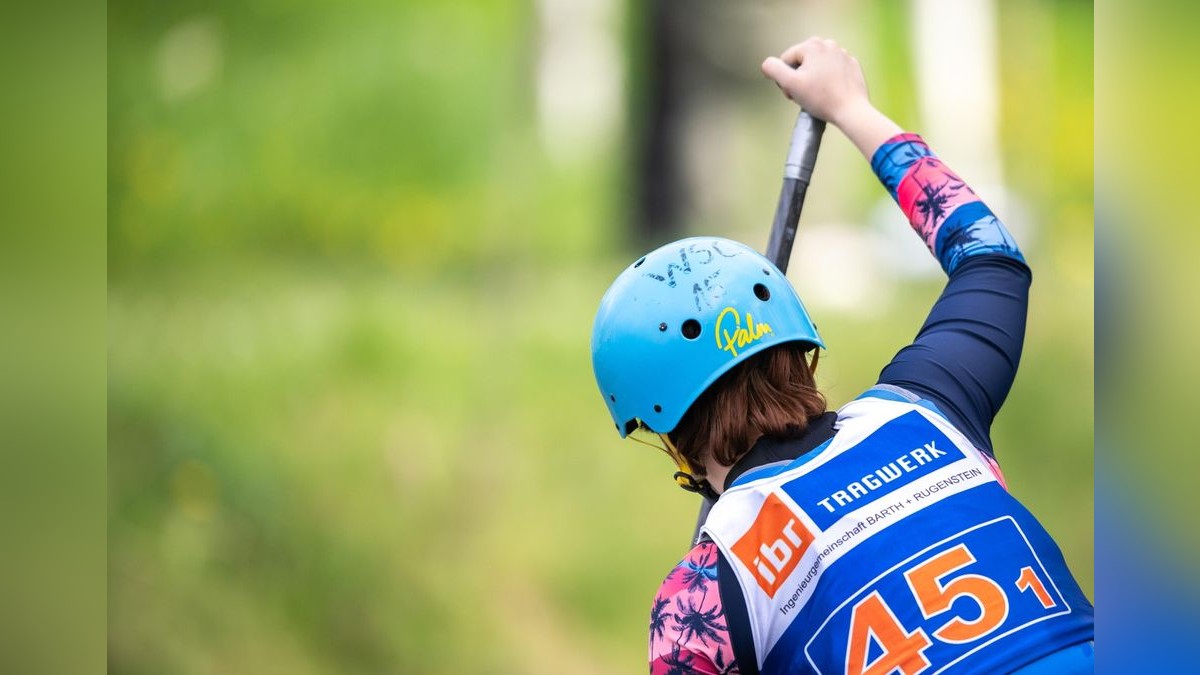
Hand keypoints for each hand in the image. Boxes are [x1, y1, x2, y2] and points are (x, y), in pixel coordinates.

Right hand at [762, 37, 901, 159]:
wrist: (851, 110)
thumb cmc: (821, 98)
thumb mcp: (790, 83)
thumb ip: (773, 69)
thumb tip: (767, 64)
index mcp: (812, 45)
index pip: (786, 61)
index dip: (785, 79)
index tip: (794, 93)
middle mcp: (828, 44)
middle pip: (802, 61)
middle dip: (800, 77)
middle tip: (806, 95)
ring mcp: (842, 54)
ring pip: (817, 66)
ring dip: (813, 79)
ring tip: (819, 95)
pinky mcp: (852, 65)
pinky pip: (832, 71)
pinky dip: (828, 80)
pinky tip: (831, 92)